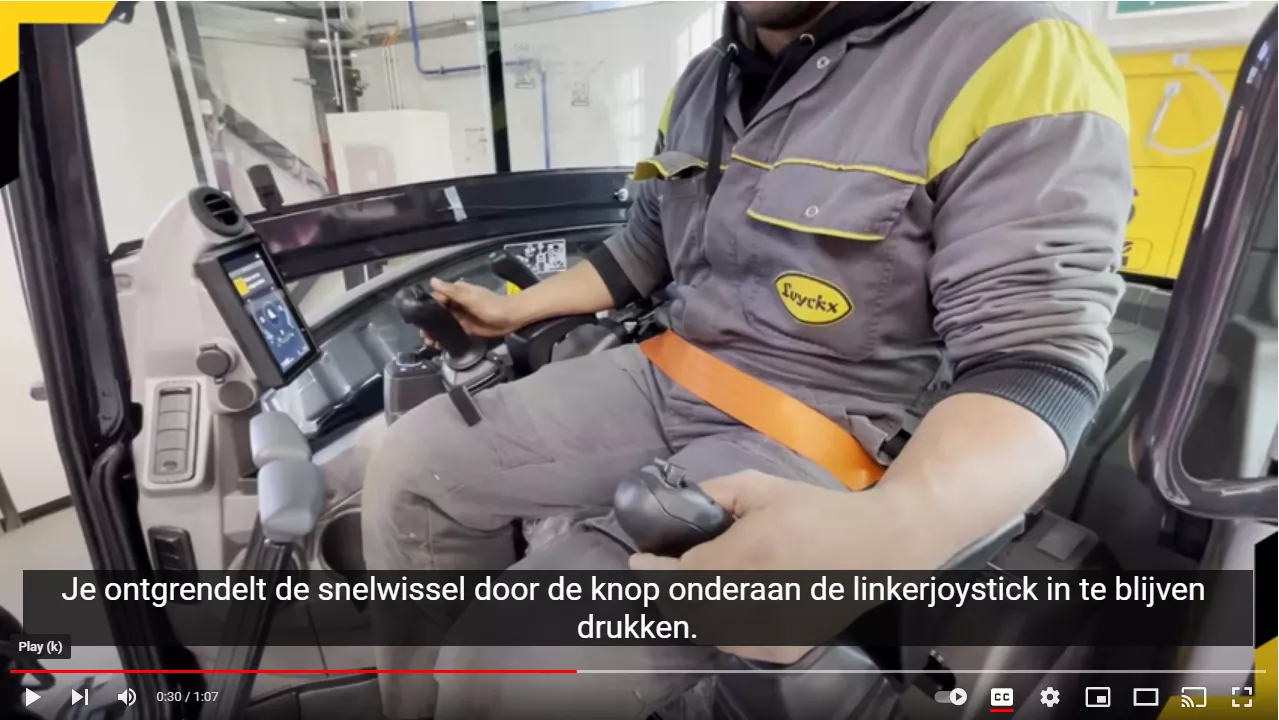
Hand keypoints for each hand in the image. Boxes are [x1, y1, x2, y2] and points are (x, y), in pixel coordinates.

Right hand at [421, 278, 523, 345]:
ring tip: (429, 344)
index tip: (418, 319)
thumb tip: (432, 281)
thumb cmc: (491, 305)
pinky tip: (438, 346)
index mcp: (456, 293)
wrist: (511, 318)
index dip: (426, 308)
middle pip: (437, 314)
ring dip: (435, 333)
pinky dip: (444, 339)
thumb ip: (451, 291)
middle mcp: (456, 304)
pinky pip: (451, 333)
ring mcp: (460, 316)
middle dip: (428, 324)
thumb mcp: (470, 297)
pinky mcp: (466, 328)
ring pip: (442, 324)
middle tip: (424, 336)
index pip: (436, 298)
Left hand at [628, 471, 877, 664]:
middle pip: (687, 607)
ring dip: (686, 610)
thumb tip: (675, 505)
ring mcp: (773, 631)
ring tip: (682, 587)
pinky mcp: (786, 649)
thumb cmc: (818, 511)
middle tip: (657, 573)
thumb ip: (713, 494)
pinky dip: (716, 627)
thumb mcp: (762, 486)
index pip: (681, 574)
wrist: (878, 546)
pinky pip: (734, 643)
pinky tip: (717, 606)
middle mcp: (758, 599)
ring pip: (707, 630)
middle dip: (664, 590)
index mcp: (750, 555)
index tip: (636, 560)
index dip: (653, 570)